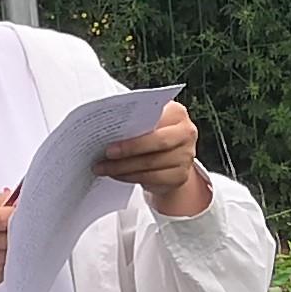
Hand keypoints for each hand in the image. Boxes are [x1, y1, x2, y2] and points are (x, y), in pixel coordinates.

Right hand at [0, 191, 15, 291]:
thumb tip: (19, 196)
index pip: (6, 215)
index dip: (21, 209)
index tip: (27, 204)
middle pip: (17, 231)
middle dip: (23, 223)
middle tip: (22, 218)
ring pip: (20, 246)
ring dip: (21, 239)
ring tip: (9, 234)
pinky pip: (17, 260)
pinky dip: (16, 253)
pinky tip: (4, 249)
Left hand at [98, 100, 212, 217]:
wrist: (169, 158)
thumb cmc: (152, 135)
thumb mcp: (146, 123)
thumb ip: (135, 121)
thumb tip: (106, 126)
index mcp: (177, 113)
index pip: (156, 118)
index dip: (135, 127)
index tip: (110, 135)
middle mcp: (187, 133)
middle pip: (157, 142)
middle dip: (129, 149)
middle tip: (106, 154)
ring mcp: (186, 157)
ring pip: (152, 164)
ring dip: (123, 167)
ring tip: (103, 167)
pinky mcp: (180, 176)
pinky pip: (152, 178)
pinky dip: (131, 177)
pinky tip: (117, 175)